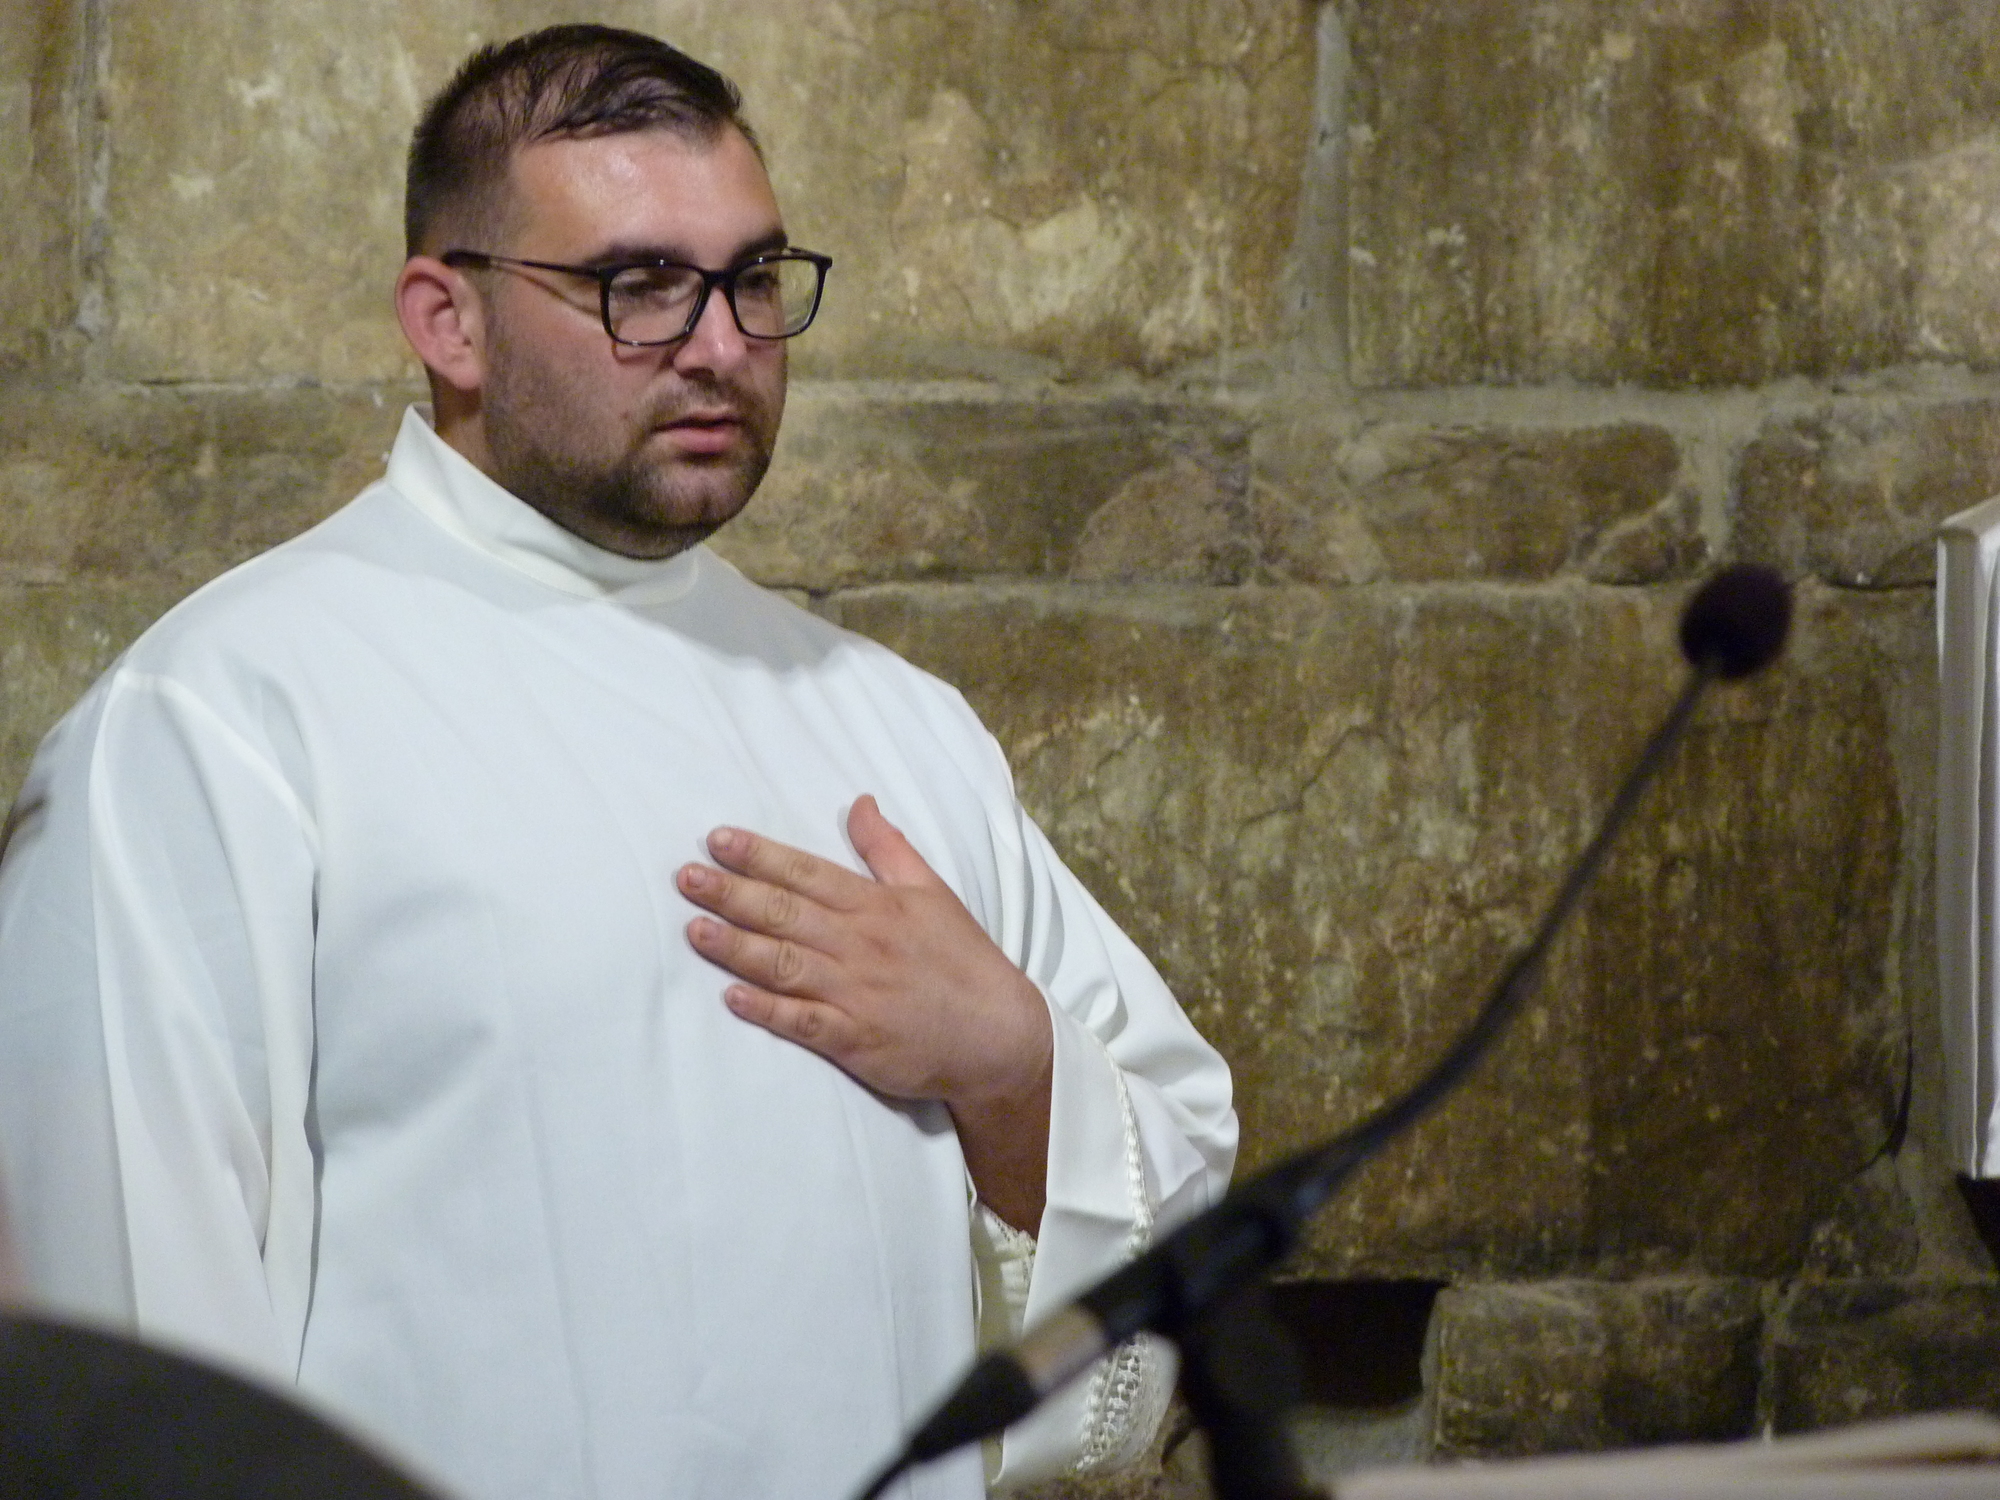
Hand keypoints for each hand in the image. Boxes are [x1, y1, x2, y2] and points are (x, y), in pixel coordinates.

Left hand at [678, 795, 1052, 1229]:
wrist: (999, 1034)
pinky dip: (768, 1011)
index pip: (807, 873)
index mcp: (876, 905)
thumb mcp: (931, 890)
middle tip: (685, 878)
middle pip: (786, 913)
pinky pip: (804, 1024)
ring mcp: (857, 994)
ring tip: (694, 930)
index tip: (717, 839)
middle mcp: (861, 945)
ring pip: (786, 964)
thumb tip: (859, 801)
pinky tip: (732, 998)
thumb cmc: (962, 959)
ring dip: (737, 947)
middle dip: (732, 893)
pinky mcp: (857, 1040)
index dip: (760, 855)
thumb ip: (887, 847)